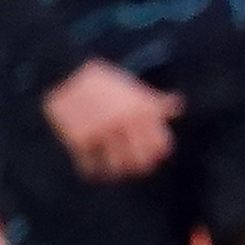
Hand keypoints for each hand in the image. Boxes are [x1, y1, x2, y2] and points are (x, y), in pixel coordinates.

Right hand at [43, 58, 181, 181]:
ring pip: (116, 168)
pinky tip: (93, 167)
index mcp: (139, 109)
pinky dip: (93, 171)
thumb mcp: (132, 87)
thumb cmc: (103, 81)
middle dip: (137, 166)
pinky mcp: (79, 140)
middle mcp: (122, 122)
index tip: (152, 156)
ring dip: (116, 171)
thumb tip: (178, 106)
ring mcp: (101, 132)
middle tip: (132, 166)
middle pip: (139, 161)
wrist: (66, 73)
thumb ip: (155, 100)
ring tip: (113, 169)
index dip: (157, 153)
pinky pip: (90, 167)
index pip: (159, 145)